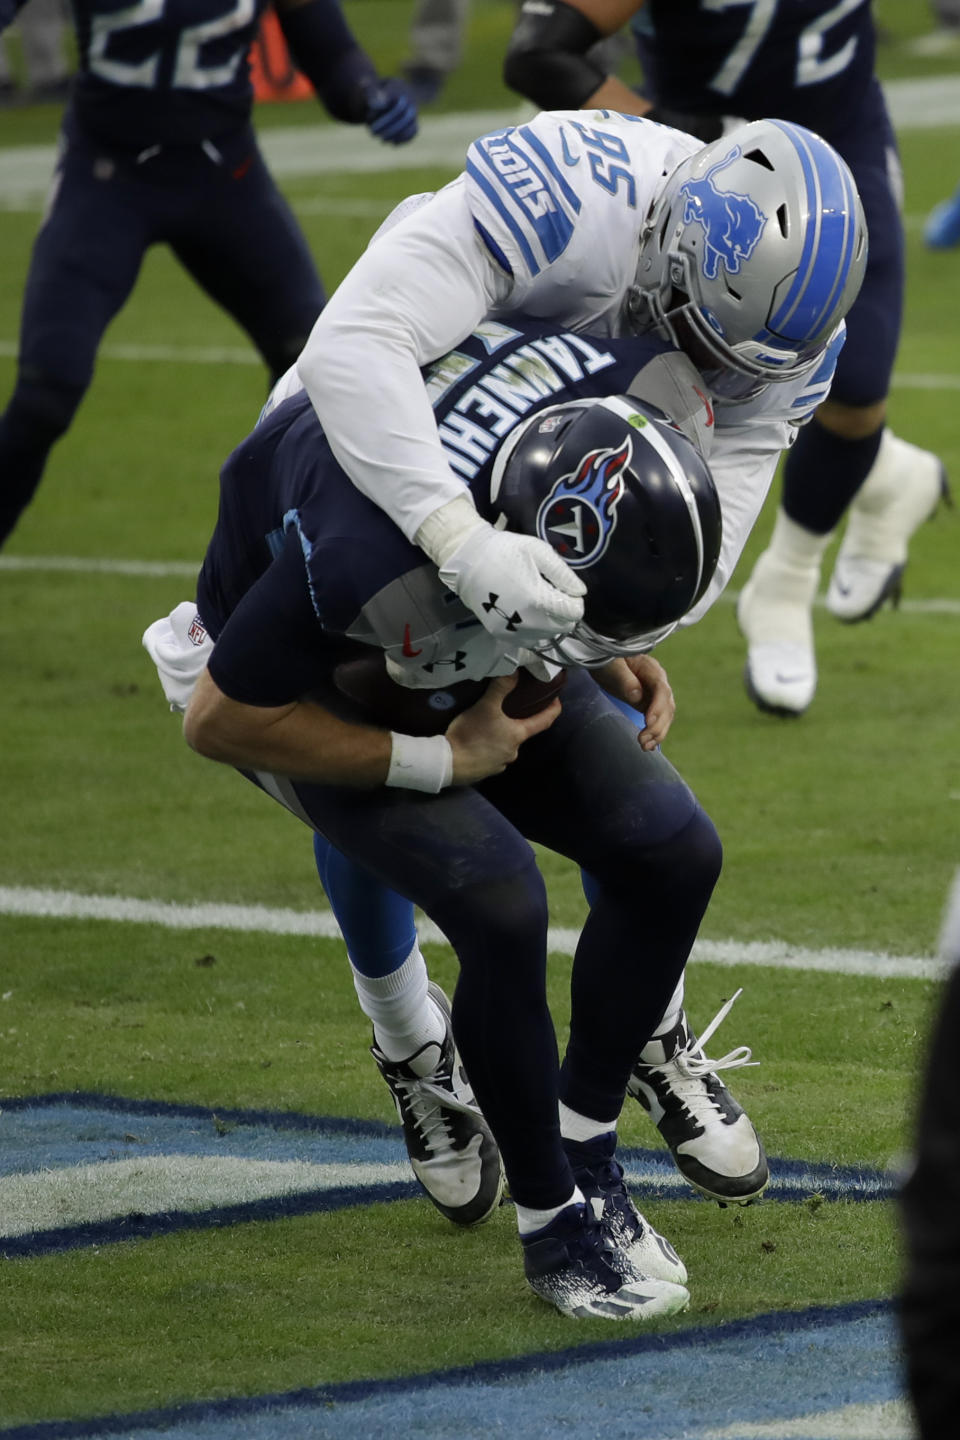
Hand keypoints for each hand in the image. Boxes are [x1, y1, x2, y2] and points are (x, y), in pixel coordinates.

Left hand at [365, 79, 417, 144]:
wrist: (382, 97)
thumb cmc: (372, 94)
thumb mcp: (367, 89)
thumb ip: (370, 93)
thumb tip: (376, 104)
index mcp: (397, 85)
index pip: (392, 95)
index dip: (382, 106)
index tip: (369, 112)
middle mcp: (409, 96)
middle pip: (401, 112)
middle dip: (386, 124)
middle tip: (372, 132)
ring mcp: (414, 109)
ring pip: (410, 123)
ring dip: (395, 134)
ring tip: (382, 139)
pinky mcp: (414, 121)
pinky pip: (414, 131)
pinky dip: (404, 139)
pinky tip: (393, 143)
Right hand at [438, 523, 585, 646]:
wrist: (468, 561)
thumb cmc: (504, 551)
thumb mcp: (539, 552)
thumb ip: (563, 574)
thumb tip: (580, 592)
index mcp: (540, 600)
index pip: (574, 612)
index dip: (574, 599)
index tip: (563, 588)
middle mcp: (529, 622)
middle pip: (564, 627)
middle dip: (563, 612)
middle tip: (551, 593)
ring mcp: (514, 632)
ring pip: (547, 635)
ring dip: (549, 622)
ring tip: (537, 602)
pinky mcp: (501, 635)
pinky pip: (529, 640)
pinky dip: (534, 629)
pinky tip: (525, 612)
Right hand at [446, 675, 559, 784]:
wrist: (447, 763)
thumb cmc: (471, 734)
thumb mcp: (485, 706)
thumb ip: (500, 688)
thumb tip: (514, 670)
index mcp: (518, 735)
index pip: (544, 721)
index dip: (552, 710)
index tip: (556, 700)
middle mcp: (513, 752)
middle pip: (520, 733)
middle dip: (515, 722)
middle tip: (505, 709)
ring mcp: (499, 764)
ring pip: (504, 746)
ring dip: (499, 736)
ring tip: (485, 724)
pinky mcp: (485, 772)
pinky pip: (490, 757)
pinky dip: (486, 748)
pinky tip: (474, 741)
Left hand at [596, 655, 674, 749]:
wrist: (606, 662)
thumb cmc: (608, 661)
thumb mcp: (611, 666)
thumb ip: (624, 679)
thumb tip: (637, 695)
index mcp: (651, 669)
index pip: (661, 689)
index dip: (657, 707)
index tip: (648, 721)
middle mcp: (658, 682)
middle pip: (667, 706)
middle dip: (657, 725)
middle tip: (643, 740)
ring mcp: (656, 694)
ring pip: (666, 716)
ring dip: (658, 733)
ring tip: (645, 747)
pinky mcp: (650, 704)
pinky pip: (658, 720)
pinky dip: (654, 733)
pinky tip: (647, 745)